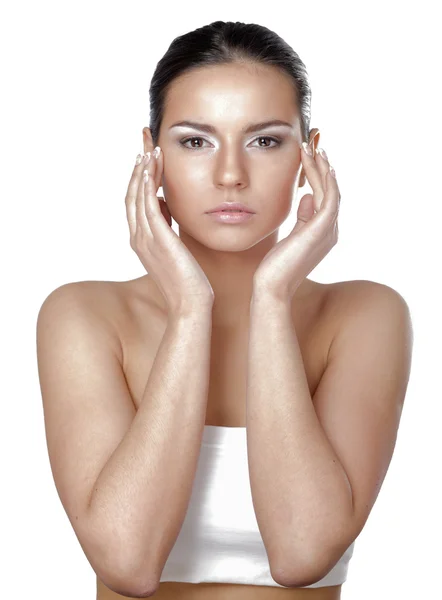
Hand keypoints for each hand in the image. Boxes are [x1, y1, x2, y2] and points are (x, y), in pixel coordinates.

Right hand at [125, 148, 213, 314]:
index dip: (139, 177)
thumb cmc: (190, 281)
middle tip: (144, 141)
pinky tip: (153, 164)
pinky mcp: (157, 238)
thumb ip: (167, 228)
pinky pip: (147, 203)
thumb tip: (165, 204)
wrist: (191, 305)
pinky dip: (147, 182)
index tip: (146, 156)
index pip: (136, 201)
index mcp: (141, 240)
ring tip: (149, 147)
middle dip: (138, 166)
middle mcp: (138, 237)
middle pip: (131, 193)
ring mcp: (144, 238)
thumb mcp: (175, 249)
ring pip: (137, 195)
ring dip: (142, 169)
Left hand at [252, 143, 340, 301]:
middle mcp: (330, 230)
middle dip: (322, 166)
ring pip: (331, 191)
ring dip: (322, 168)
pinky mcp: (322, 230)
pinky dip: (326, 180)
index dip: (318, 175)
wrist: (271, 287)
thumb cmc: (274, 266)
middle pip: (331, 190)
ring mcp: (328, 231)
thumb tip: (308, 196)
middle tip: (312, 144)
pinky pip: (329, 198)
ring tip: (312, 148)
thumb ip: (302, 217)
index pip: (324, 197)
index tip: (308, 156)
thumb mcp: (289, 237)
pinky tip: (318, 164)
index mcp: (323, 232)